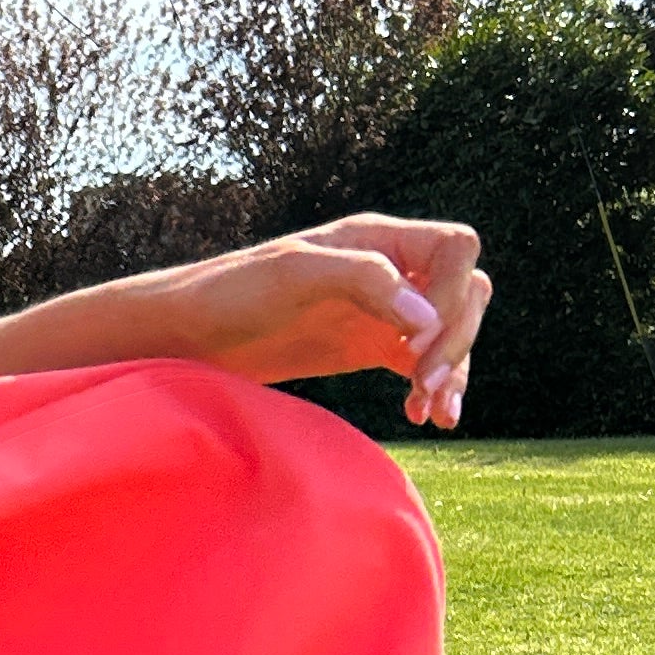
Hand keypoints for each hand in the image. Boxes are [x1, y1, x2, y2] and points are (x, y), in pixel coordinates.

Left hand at [172, 213, 489, 430]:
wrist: (189, 336)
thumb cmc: (233, 292)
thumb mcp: (294, 275)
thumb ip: (364, 281)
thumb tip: (427, 320)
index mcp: (376, 238)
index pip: (456, 249)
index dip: (453, 293)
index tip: (416, 339)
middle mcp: (388, 270)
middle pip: (465, 293)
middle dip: (457, 338)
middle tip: (427, 383)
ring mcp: (381, 311)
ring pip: (449, 332)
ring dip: (454, 370)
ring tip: (435, 412)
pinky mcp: (369, 348)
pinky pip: (421, 365)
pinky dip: (433, 389)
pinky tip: (422, 416)